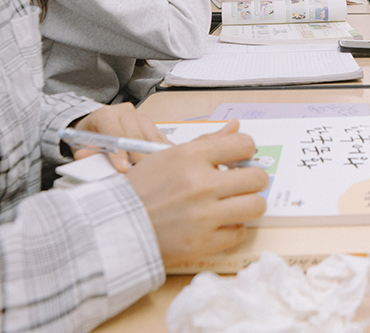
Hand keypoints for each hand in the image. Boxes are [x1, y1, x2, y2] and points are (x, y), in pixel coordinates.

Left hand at [71, 103, 169, 170]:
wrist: (95, 127)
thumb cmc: (89, 139)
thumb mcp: (81, 145)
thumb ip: (87, 152)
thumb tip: (84, 157)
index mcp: (105, 114)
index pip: (114, 133)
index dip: (119, 152)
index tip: (123, 169)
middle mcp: (124, 112)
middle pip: (136, 134)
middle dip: (140, 156)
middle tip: (144, 174)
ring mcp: (140, 116)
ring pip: (151, 136)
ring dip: (155, 154)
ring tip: (158, 172)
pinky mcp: (151, 124)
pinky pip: (160, 138)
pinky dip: (163, 151)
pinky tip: (167, 163)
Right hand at [125, 120, 268, 267]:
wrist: (113, 226)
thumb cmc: (140, 189)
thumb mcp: (168, 156)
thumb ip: (207, 142)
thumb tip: (236, 127)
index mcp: (191, 157)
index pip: (244, 144)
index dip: (245, 151)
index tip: (240, 159)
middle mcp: (201, 184)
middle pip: (256, 178)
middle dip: (252, 180)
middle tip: (242, 185)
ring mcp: (203, 215)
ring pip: (256, 206)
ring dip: (249, 205)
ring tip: (236, 205)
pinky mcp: (203, 243)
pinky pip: (239, 233)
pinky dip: (233, 229)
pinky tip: (220, 224)